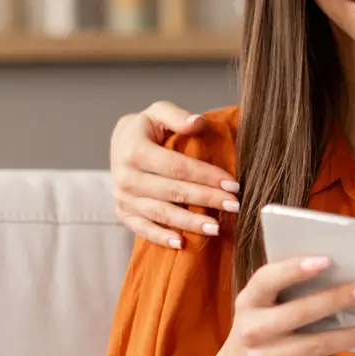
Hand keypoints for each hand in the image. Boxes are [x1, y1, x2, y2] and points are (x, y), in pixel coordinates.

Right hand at [110, 101, 240, 248]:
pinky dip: (160, 237)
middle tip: (234, 206)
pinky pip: (142, 228)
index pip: (177, 166)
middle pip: (173, 191)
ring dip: (190, 223)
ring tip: (216, 228)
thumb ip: (177, 116)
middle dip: (206, 200)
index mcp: (134, 150)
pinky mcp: (123, 212)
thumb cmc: (146, 128)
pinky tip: (181, 243)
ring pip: (161, 213)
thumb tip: (198, 122)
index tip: (232, 184)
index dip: (206, 176)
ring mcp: (123, 197)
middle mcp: (125, 176)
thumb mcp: (158, 112)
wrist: (120, 143)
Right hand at [216, 256, 354, 355]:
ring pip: (319, 343)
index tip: (328, 259)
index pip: (269, 279)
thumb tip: (343, 272)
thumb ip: (289, 291)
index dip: (296, 268)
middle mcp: (252, 328)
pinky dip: (344, 348)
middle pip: (302, 312)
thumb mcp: (263, 306)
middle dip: (342, 298)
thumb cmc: (263, 327)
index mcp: (249, 300)